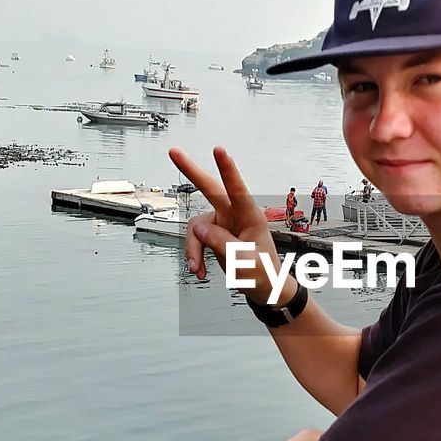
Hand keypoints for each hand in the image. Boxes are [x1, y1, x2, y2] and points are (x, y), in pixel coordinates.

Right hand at [168, 145, 283, 302]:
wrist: (265, 289)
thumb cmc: (264, 275)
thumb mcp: (244, 262)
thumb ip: (221, 243)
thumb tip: (200, 230)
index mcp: (251, 218)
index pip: (238, 190)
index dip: (227, 170)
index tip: (219, 151)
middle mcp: (236, 216)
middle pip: (211, 190)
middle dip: (192, 171)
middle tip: (174, 153)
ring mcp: (225, 224)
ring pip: (197, 227)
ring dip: (193, 248)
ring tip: (197, 268)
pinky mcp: (216, 234)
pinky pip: (196, 239)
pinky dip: (195, 255)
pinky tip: (199, 269)